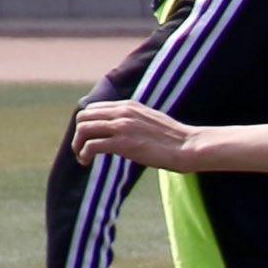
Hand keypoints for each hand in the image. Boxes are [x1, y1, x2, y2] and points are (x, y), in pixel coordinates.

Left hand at [73, 99, 196, 170]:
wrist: (189, 146)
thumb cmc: (176, 140)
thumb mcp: (151, 121)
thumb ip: (134, 120)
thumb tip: (124, 131)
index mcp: (129, 105)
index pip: (93, 108)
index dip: (86, 124)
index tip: (90, 138)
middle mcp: (122, 112)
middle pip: (83, 116)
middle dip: (78, 134)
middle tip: (82, 149)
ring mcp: (122, 127)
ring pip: (83, 129)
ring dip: (78, 144)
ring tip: (83, 157)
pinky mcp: (123, 143)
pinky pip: (91, 145)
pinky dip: (84, 154)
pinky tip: (87, 162)